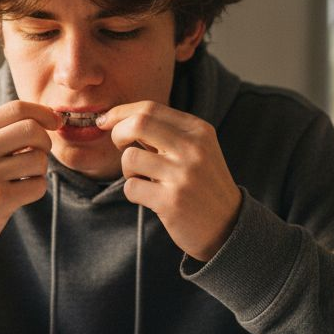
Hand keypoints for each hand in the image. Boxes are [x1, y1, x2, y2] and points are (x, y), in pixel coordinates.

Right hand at [0, 100, 59, 258]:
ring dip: (40, 169)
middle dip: (45, 142)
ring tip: (24, 176)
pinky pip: (38, 185)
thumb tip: (50, 116)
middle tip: (38, 153)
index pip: (16, 108)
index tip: (54, 122)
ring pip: (39, 159)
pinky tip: (20, 193)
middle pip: (32, 130)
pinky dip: (36, 188)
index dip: (43, 113)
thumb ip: (1, 128)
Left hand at [98, 101, 241, 261]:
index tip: (106, 121)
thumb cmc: (203, 184)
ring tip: (143, 178)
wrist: (228, 225)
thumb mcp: (196, 150)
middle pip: (138, 123)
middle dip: (118, 133)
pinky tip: (148, 196)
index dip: (121, 113)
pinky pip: (131, 187)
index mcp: (198, 130)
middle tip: (120, 146)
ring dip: (127, 169)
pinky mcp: (171, 201)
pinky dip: (132, 192)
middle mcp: (193, 149)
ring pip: (130, 158)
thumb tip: (118, 119)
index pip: (150, 108)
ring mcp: (183, 175)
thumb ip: (165, 134)